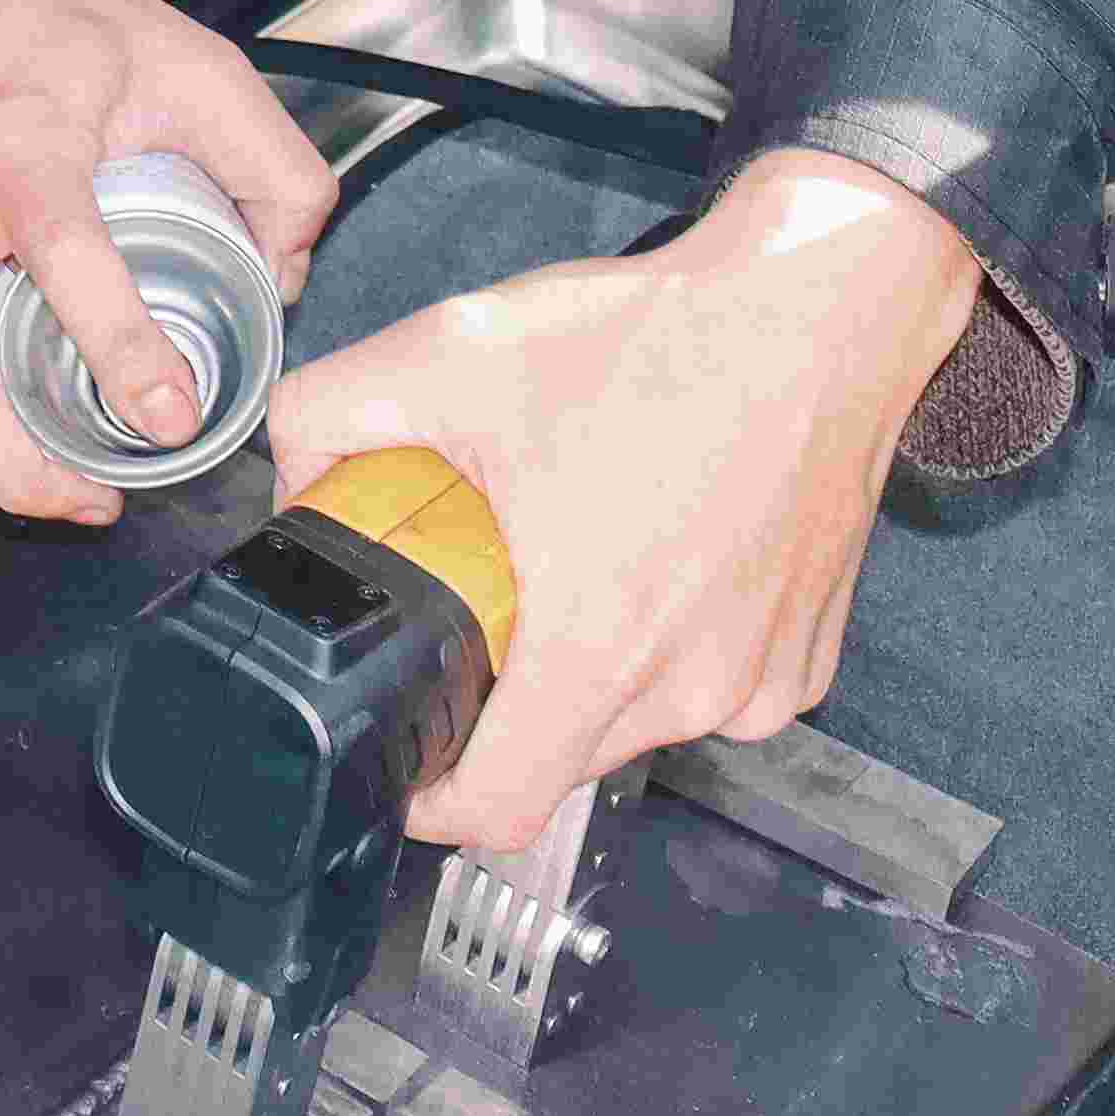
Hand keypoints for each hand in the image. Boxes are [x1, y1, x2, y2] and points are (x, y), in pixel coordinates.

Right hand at [0, 0, 345, 524]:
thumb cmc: (37, 9)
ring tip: (69, 480)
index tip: (169, 418)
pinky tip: (17, 399)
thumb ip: (269, 162)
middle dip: (21, 471)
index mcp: (19, 133)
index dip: (118, 344)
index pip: (62, 250)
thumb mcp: (185, 55)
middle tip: (96, 506)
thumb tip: (287, 279)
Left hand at [258, 147, 983, 849]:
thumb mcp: (452, 352)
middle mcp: (690, 686)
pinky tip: (661, 552)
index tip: (409, 760)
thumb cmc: (668, 338)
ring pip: (639, 722)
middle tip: (487, 603)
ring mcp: (760, 681)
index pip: (497, 809)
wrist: (822, 306)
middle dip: (506, 700)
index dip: (432, 801)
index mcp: (597, 646)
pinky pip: (714, 687)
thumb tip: (291, 474)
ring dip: (594, 668)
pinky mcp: (808, 657)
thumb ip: (330, 414)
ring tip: (579, 557)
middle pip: (559, 759)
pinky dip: (674, 646)